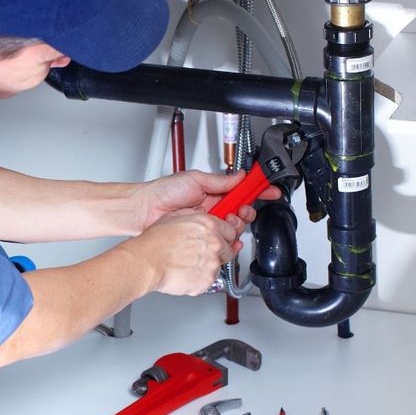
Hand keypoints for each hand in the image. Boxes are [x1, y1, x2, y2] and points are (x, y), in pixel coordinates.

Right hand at [122, 209, 243, 295]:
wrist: (146, 262)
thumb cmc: (155, 242)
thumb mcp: (174, 217)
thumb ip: (194, 216)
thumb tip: (200, 216)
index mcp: (209, 225)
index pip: (231, 230)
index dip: (224, 235)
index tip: (220, 238)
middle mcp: (215, 243)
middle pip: (229, 248)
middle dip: (218, 250)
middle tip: (200, 252)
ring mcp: (213, 263)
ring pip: (219, 265)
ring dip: (208, 264)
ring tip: (188, 262)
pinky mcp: (207, 280)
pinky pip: (209, 279)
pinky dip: (200, 278)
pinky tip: (186, 271)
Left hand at [136, 169, 280, 230]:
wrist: (145, 210)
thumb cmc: (163, 192)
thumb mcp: (196, 179)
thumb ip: (221, 180)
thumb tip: (240, 175)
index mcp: (213, 191)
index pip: (241, 190)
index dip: (257, 190)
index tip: (270, 190)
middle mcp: (213, 207)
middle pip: (242, 210)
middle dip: (247, 210)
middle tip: (241, 210)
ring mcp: (208, 222)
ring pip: (234, 226)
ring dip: (236, 224)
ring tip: (226, 220)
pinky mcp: (202, 235)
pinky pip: (222, 239)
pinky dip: (228, 239)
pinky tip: (226, 236)